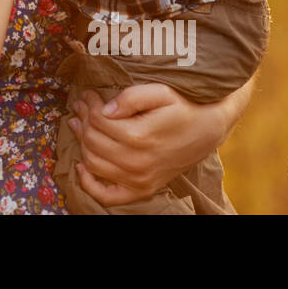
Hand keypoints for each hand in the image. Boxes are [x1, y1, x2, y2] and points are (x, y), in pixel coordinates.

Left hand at [68, 83, 226, 205]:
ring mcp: (139, 180)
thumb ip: (131, 97)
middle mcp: (137, 162)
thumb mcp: (161, 92)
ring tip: (80, 125)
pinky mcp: (142, 190)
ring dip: (82, 143)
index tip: (88, 94)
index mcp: (140, 136)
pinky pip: (106, 195)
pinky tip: (82, 167)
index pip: (98, 120)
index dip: (90, 105)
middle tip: (82, 106)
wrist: (207, 131)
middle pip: (92, 140)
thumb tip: (105, 110)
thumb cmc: (183, 108)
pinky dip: (89, 184)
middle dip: (83, 120)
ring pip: (93, 162)